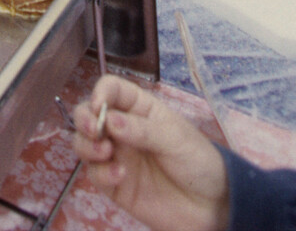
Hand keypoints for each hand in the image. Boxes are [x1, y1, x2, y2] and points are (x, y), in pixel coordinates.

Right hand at [73, 75, 229, 230]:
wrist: (212, 207)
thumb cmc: (198, 161)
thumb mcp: (175, 139)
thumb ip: (142, 129)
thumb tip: (109, 119)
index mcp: (139, 109)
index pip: (111, 89)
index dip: (101, 92)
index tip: (99, 105)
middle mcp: (121, 129)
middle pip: (88, 114)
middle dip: (83, 118)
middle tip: (94, 131)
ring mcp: (116, 156)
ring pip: (84, 143)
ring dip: (87, 145)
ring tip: (106, 152)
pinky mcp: (114, 184)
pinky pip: (94, 174)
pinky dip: (101, 172)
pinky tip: (120, 175)